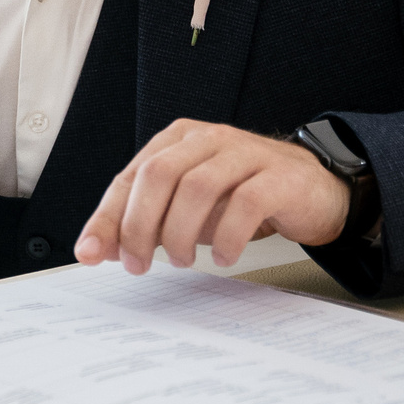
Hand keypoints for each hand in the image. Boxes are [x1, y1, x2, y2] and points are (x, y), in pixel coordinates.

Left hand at [75, 121, 351, 274]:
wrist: (312, 189)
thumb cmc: (242, 196)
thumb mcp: (187, 207)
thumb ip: (145, 221)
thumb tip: (100, 249)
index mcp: (178, 141)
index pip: (130, 176)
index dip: (107, 217)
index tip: (91, 253)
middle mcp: (208, 139)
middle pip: (158, 176)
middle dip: (140, 226)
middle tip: (139, 264)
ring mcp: (245, 153)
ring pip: (198, 187)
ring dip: (182, 233)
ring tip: (183, 261)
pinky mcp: (278, 176)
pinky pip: (246, 203)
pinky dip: (228, 237)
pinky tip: (225, 258)